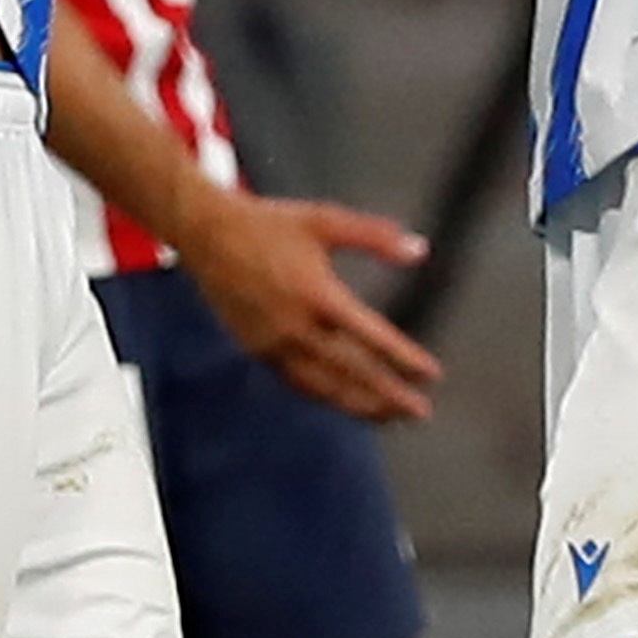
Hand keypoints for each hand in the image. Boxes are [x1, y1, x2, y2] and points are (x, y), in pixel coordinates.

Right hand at [174, 182, 442, 424]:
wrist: (207, 235)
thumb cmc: (269, 223)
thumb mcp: (326, 220)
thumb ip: (376, 237)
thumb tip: (420, 250)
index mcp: (317, 294)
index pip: (371, 338)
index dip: (403, 359)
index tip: (431, 375)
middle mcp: (296, 327)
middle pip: (351, 373)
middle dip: (389, 396)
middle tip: (420, 412)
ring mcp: (273, 344)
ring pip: (323, 388)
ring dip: (359, 405)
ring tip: (388, 416)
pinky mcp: (257, 351)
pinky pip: (297, 383)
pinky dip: (325, 396)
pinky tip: (344, 401)